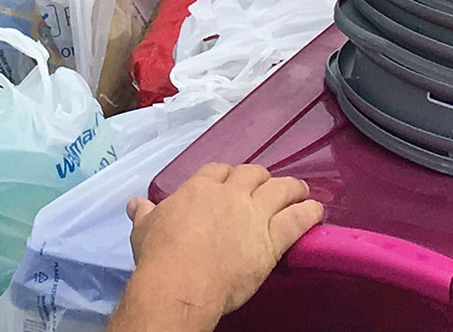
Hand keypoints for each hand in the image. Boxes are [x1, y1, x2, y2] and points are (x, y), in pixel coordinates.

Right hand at [112, 165, 321, 331]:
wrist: (182, 281)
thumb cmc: (160, 256)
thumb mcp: (145, 229)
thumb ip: (145, 214)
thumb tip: (136, 204)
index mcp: (199, 189)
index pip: (218, 170)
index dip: (228, 175)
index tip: (230, 181)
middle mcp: (230, 194)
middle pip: (253, 174)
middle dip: (261, 178)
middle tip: (266, 186)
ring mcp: (254, 214)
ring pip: (281, 190)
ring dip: (293, 188)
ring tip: (300, 191)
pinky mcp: (272, 239)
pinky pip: (297, 219)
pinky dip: (309, 213)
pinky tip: (316, 211)